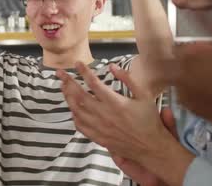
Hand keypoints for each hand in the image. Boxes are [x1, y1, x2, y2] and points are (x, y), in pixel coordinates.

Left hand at [58, 63, 193, 185]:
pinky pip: (80, 125)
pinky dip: (74, 115)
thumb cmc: (149, 119)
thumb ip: (128, 79)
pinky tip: (73, 108)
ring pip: (76, 110)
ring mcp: (99, 127)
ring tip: (63, 87)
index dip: (83, 71)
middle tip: (59, 73)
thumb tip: (112, 66)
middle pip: (79, 95)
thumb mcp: (144, 95)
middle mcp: (104, 114)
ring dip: (67, 97)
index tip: (77, 63)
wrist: (151, 147)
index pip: (93, 83)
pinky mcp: (98, 137)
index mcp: (115, 102)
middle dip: (67, 82)